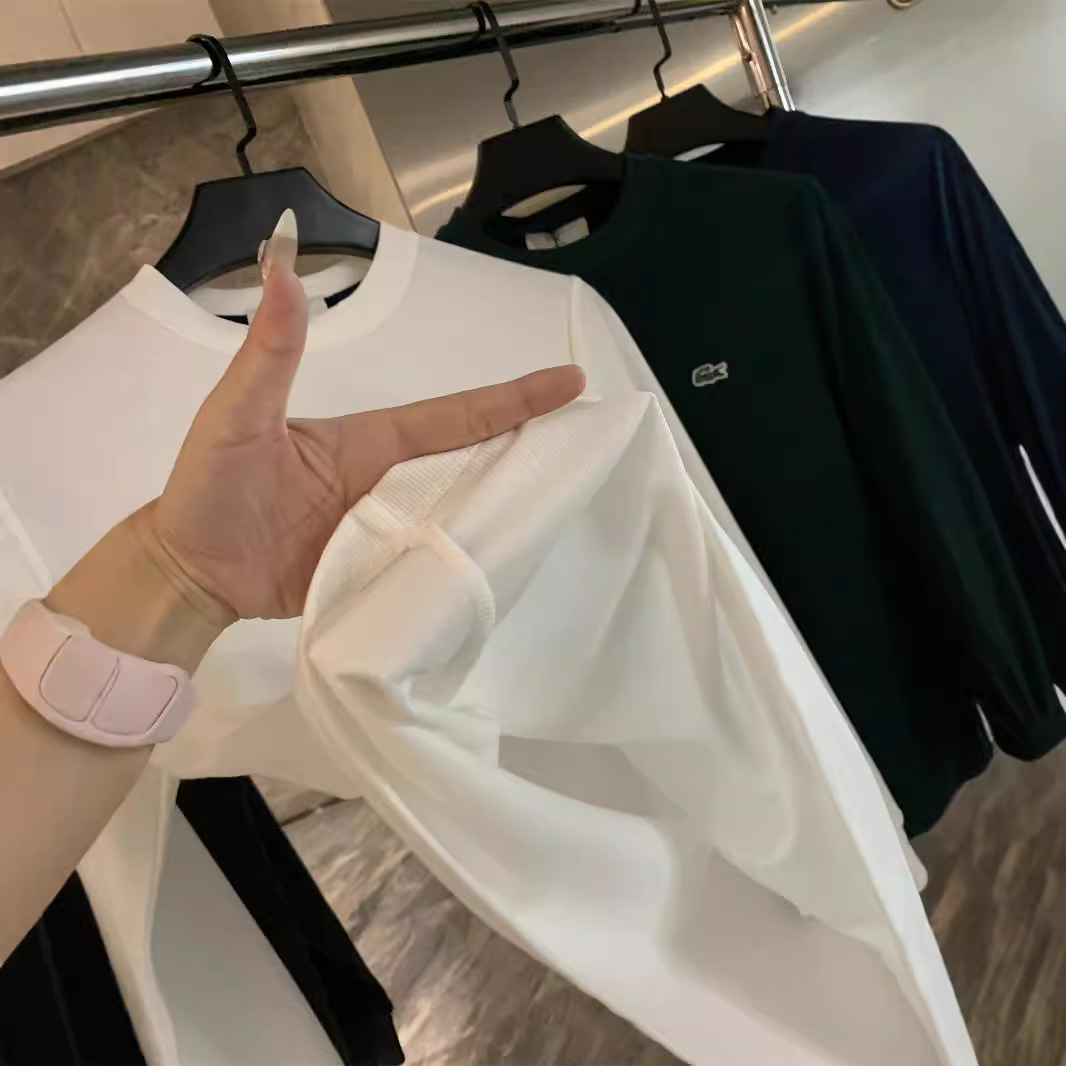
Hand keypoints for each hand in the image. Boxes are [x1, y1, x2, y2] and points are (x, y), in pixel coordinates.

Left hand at [148, 237, 584, 621]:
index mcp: (370, 443)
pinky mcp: (376, 575)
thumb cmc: (208, 486)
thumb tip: (285, 266)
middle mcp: (388, 482)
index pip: (452, 416)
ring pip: (459, 517)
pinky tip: (505, 569)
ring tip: (567, 509)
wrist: (188, 571)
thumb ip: (269, 352)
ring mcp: (385, 530)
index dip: (511, 400)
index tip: (569, 383)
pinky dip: (465, 565)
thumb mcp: (236, 414)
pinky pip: (430, 567)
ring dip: (507, 512)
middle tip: (591, 444)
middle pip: (471, 464)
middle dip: (530, 450)